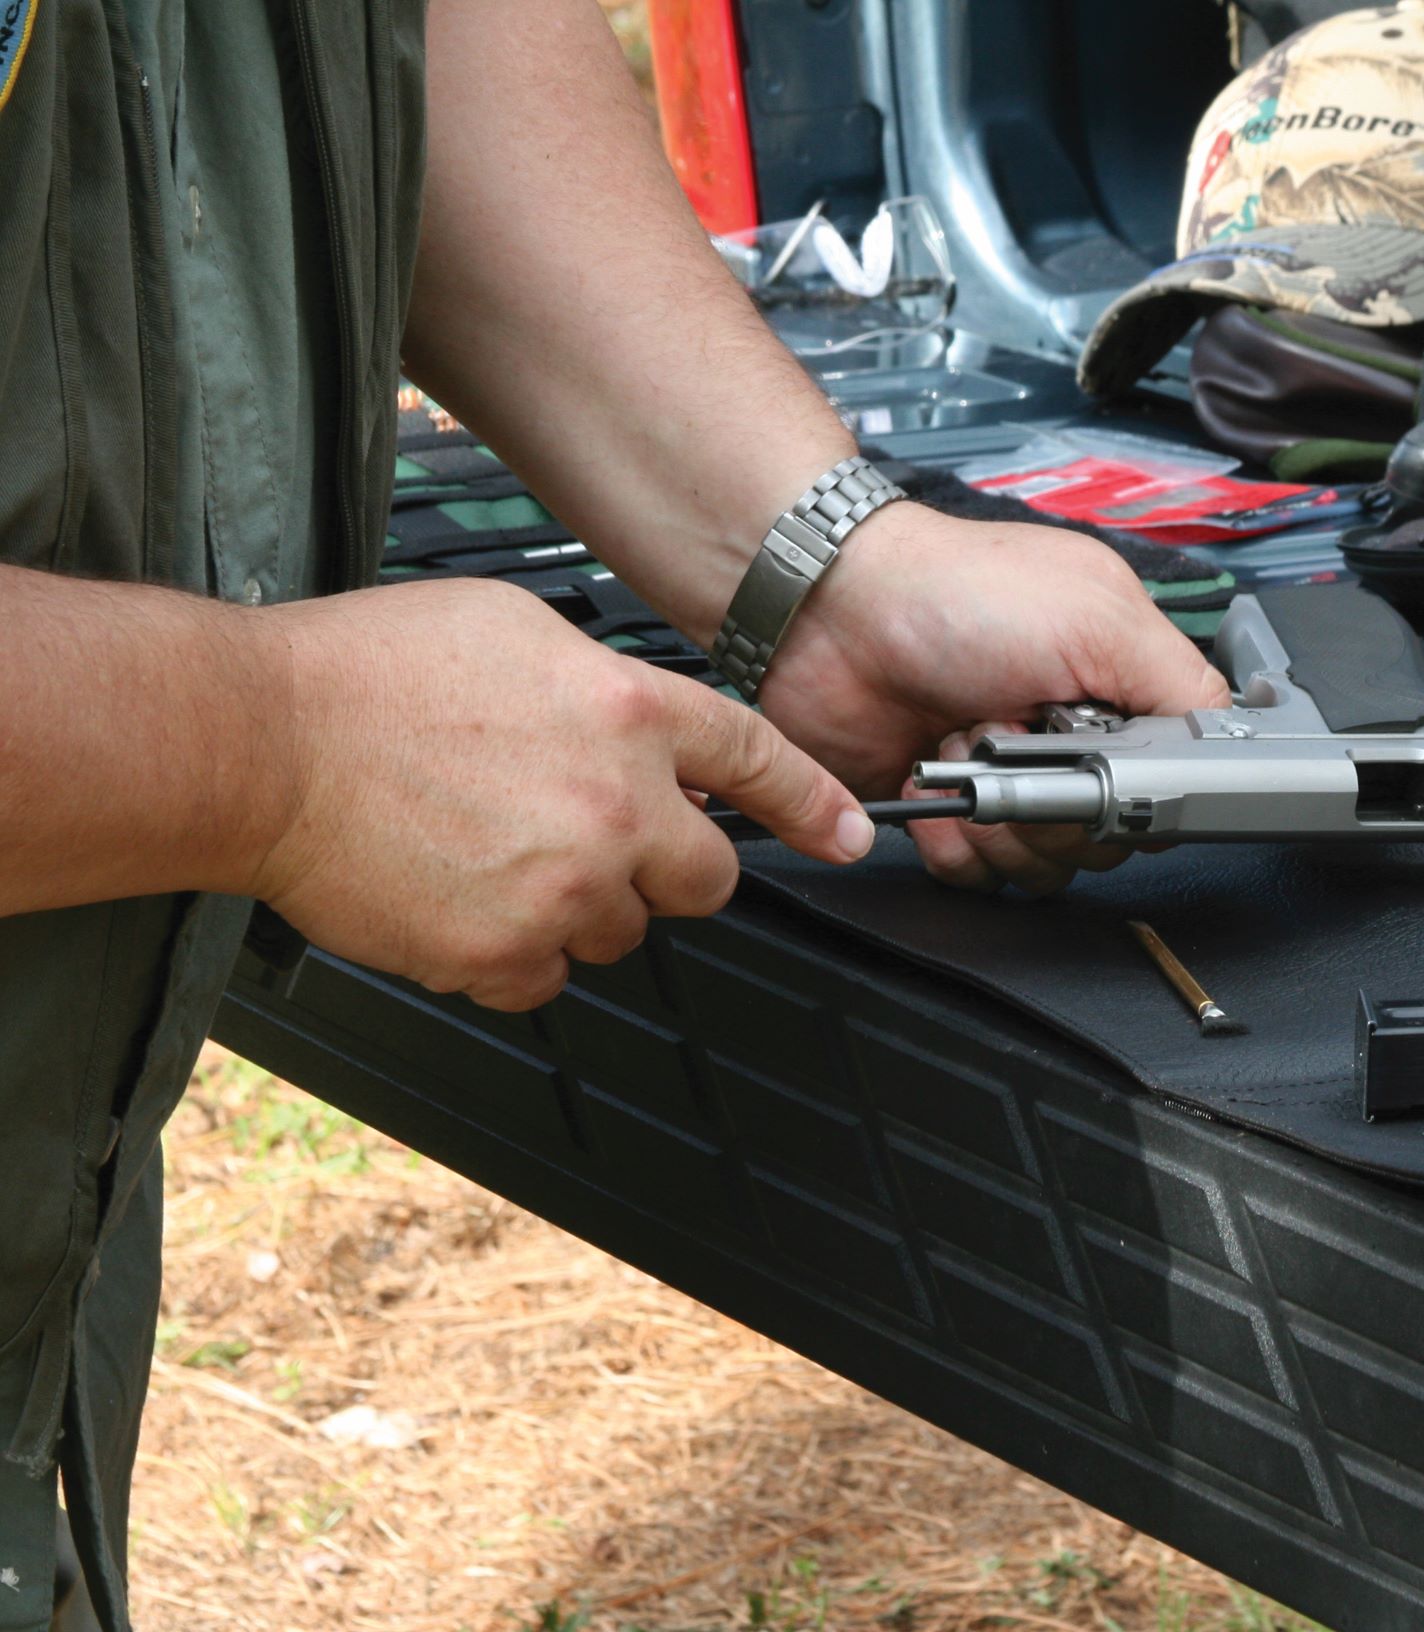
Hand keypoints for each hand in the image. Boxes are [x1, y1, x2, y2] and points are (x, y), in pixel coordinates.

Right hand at [250, 578, 871, 1009]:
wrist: (260, 741)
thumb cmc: (369, 671)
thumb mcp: (519, 633)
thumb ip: (609, 690)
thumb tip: (651, 735)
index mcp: (632, 714)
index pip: (758, 761)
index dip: (810, 804)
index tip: (845, 835)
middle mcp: (619, 806)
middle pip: (704, 881)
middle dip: (664, 869)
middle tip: (593, 843)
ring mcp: (566, 888)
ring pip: (618, 935)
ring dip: (577, 909)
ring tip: (491, 853)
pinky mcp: (503, 952)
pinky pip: (543, 982)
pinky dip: (511, 956)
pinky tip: (460, 900)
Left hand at [754, 503, 1228, 893]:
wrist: (828, 613)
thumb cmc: (952, 592)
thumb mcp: (1099, 616)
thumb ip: (1181, 682)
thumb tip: (1231, 740)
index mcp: (1115, 686)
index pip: (1167, 777)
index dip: (1141, 789)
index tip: (1106, 768)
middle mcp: (1065, 738)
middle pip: (1106, 836)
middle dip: (1060, 805)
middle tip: (1021, 744)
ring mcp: (1005, 780)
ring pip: (1045, 867)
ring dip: (1002, 823)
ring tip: (967, 751)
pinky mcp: (945, 815)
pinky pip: (976, 875)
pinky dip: (951, 844)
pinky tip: (932, 787)